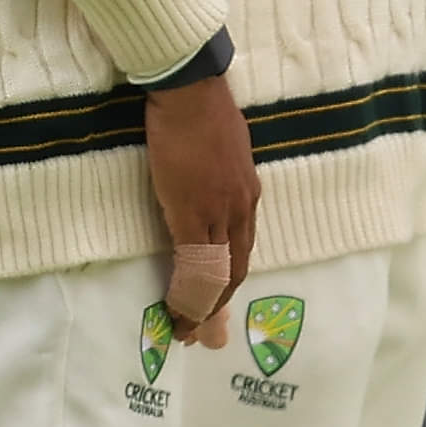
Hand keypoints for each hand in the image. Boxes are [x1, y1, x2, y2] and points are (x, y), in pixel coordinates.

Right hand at [146, 69, 262, 343]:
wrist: (191, 93)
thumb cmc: (202, 115)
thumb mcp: (223, 154)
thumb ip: (222, 180)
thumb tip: (210, 192)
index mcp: (248, 195)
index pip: (242, 249)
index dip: (229, 280)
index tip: (215, 304)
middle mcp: (241, 208)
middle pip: (235, 268)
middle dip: (217, 304)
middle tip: (201, 333)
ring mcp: (219, 211)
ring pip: (215, 271)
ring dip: (201, 306)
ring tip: (185, 330)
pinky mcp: (193, 210)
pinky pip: (194, 261)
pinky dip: (187, 290)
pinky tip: (177, 308)